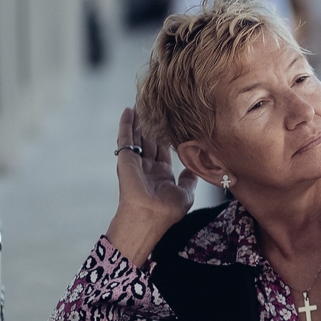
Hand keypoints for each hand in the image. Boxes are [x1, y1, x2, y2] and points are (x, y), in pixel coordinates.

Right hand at [105, 108, 197, 266]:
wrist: (149, 217)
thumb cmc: (167, 211)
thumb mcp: (185, 194)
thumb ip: (189, 179)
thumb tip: (194, 168)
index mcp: (161, 175)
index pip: (164, 151)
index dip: (167, 137)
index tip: (171, 124)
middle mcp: (148, 167)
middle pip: (151, 140)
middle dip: (153, 125)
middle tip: (157, 107)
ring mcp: (136, 162)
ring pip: (138, 136)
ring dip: (140, 120)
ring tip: (143, 103)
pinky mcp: (126, 158)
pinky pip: (125, 137)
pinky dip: (126, 123)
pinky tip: (129, 110)